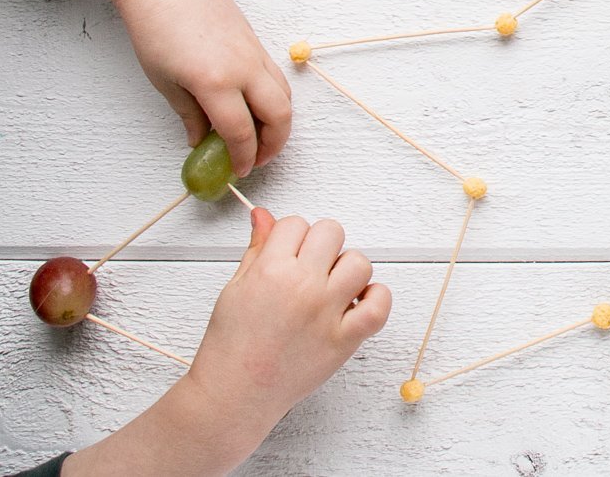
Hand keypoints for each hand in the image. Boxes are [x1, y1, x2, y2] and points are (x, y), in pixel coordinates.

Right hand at [62, 209, 391, 476]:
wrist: (234, 395)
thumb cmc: (230, 345)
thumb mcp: (235, 289)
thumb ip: (256, 249)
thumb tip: (263, 214)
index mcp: (270, 270)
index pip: (296, 223)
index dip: (291, 237)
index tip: (287, 254)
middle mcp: (302, 286)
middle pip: (331, 232)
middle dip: (321, 246)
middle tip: (310, 270)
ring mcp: (326, 312)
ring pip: (360, 263)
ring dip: (348, 270)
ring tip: (331, 289)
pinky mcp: (344, 340)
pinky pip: (379, 305)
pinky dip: (376, 299)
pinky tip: (358, 303)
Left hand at [113, 0, 291, 176]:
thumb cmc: (155, 31)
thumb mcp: (166, 83)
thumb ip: (189, 115)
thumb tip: (200, 140)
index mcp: (215, 83)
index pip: (241, 132)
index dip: (243, 157)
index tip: (240, 170)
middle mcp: (243, 69)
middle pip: (278, 116)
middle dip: (273, 144)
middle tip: (259, 158)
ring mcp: (254, 53)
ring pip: (284, 95)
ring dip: (278, 121)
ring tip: (260, 135)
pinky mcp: (256, 42)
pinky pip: (276, 76)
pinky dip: (273, 97)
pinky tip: (255, 105)